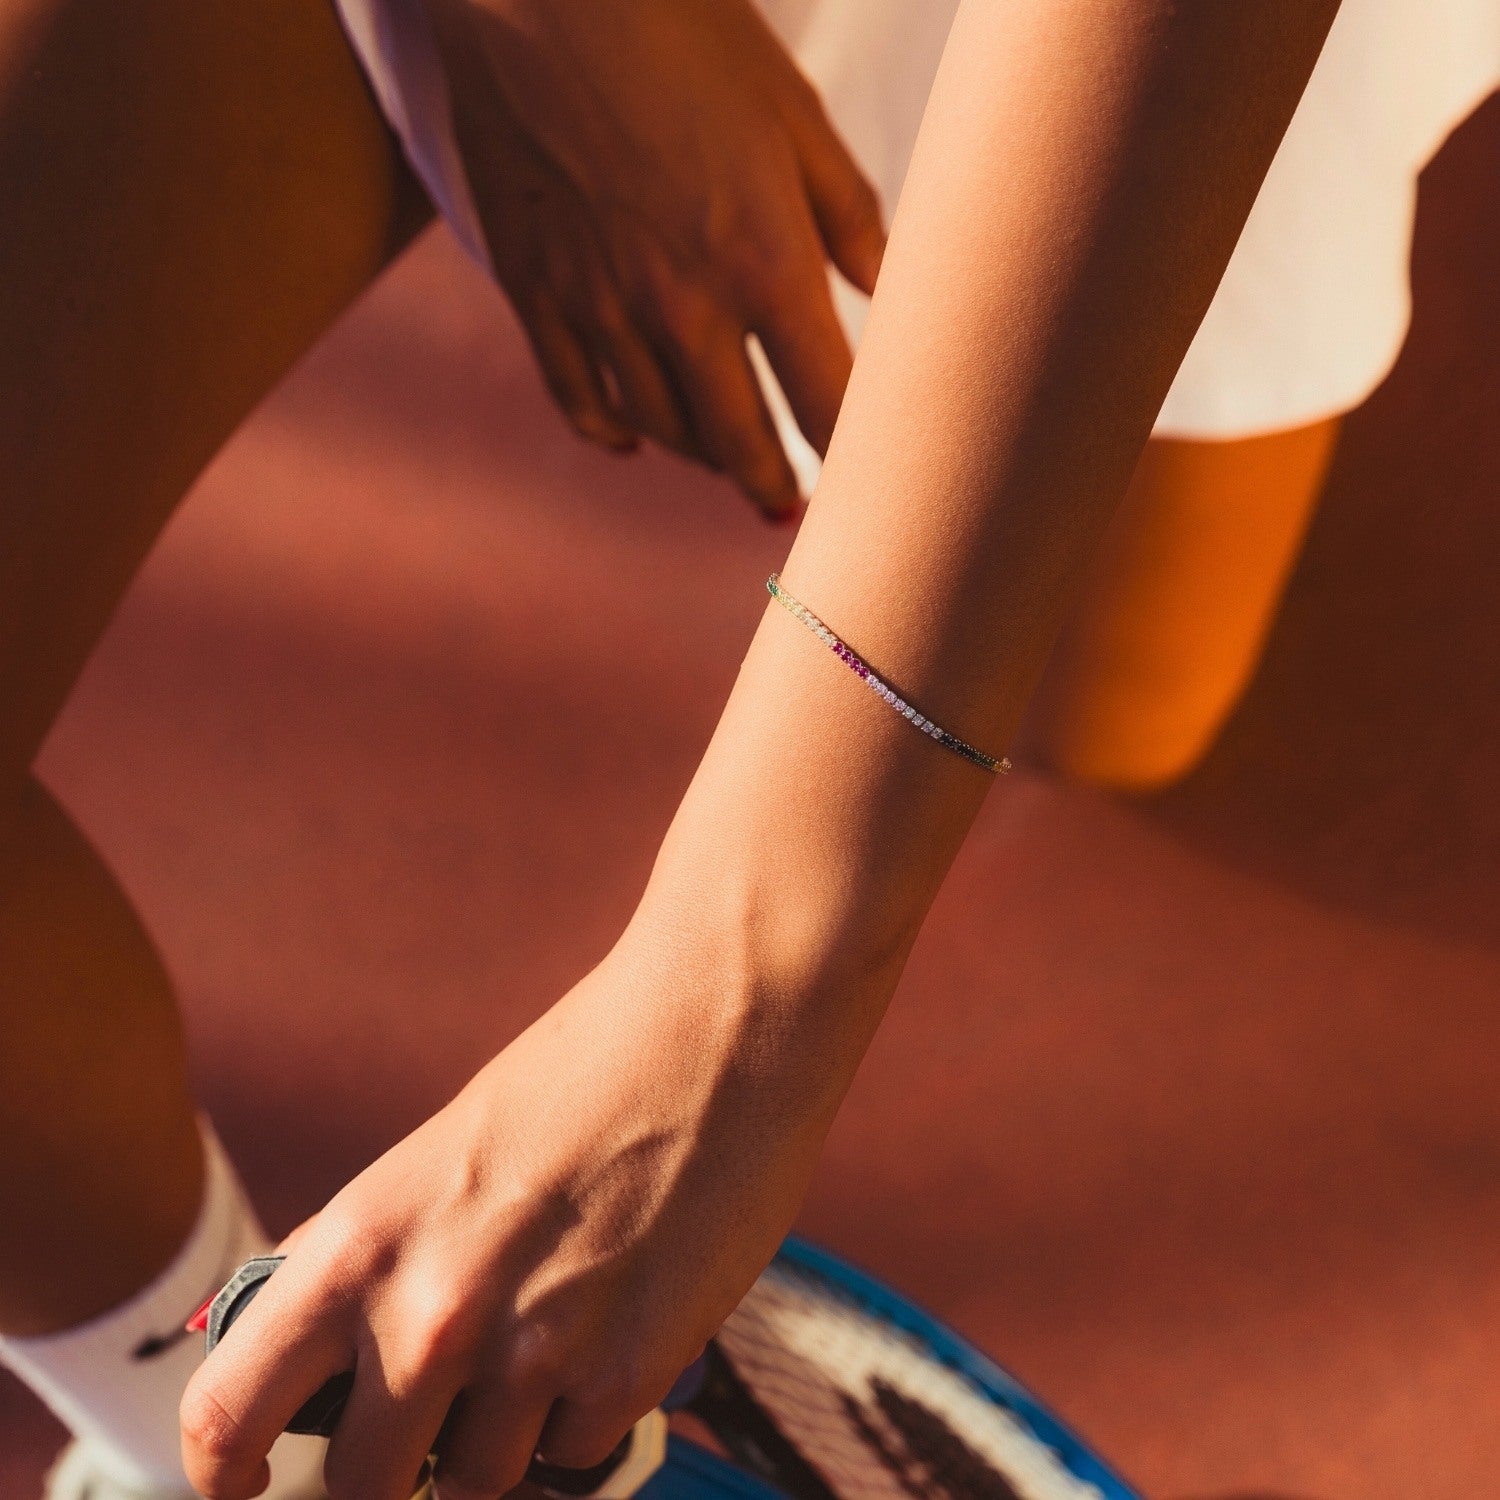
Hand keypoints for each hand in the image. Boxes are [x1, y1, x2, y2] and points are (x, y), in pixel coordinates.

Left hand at [180, 929, 873, 1499]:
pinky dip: (586, 1411)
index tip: (257, 1480)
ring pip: (478, 1483)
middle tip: (440, 1411)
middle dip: (396, 1463)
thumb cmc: (583, 1072)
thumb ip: (370, 1257)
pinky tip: (613, 1323)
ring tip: (550, 1335)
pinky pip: (574, 1453)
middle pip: (361, 1489)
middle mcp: (430, 1317)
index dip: (225, 1473)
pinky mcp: (627, 1377)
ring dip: (503, 1436)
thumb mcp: (438, 1155)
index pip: (224, 1416)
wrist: (720, 1030)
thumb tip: (309, 1342)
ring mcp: (531, 1356)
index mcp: (361, 1244)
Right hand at [423, 0, 884, 519]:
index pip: (825, 397)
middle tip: (790, 504)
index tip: (868, 471)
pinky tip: (633, 442)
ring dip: (701, 457)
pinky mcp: (535, 294)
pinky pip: (576, 397)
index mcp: (763, 260)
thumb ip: (846, 214)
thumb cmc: (679, 29)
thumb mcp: (790, 110)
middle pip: (738, 440)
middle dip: (773, 483)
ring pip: (660, 428)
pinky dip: (610, 431)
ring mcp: (600, 308)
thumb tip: (886, 290)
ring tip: (725, 463)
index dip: (851, 449)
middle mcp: (682, 307)